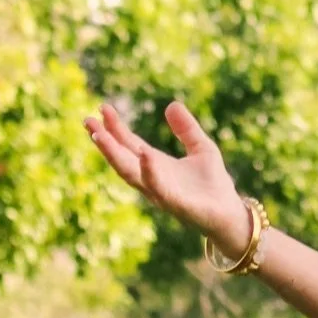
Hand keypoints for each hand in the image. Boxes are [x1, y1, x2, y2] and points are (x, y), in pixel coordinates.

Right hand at [84, 102, 250, 253]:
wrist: (230, 214)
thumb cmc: (213, 183)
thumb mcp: (202, 148)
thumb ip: (187, 129)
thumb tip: (172, 104)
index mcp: (155, 165)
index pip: (129, 144)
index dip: (115, 127)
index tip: (102, 108)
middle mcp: (151, 179)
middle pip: (121, 158)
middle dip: (104, 141)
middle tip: (87, 121)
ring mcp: (160, 192)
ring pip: (130, 174)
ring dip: (113, 155)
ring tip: (99, 135)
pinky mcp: (176, 204)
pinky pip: (159, 188)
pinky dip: (150, 172)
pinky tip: (145, 155)